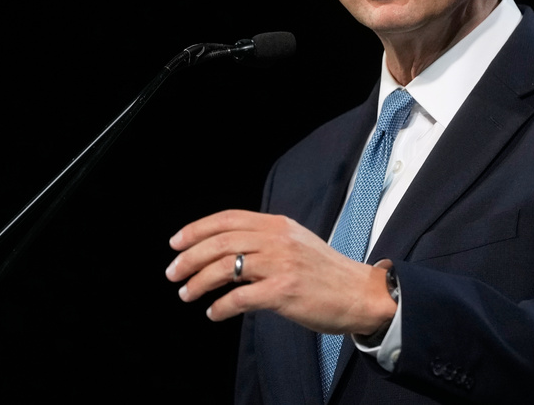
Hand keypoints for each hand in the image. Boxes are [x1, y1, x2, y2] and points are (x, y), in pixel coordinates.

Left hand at [165, 209, 394, 334]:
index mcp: (279, 225)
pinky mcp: (284, 291)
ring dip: (198, 282)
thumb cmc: (327, 273)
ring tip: (186, 293)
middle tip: (172, 272)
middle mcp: (278, 240)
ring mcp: (282, 264)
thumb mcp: (297, 243)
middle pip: (220, 241)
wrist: (360, 293)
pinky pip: (240, 297)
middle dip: (189, 257)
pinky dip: (221, 307)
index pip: (228, 219)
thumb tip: (227, 248)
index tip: (176, 243)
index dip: (197, 229)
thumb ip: (266, 240)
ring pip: (225, 267)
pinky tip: (214, 313)